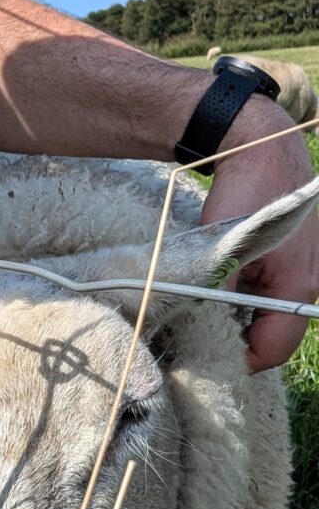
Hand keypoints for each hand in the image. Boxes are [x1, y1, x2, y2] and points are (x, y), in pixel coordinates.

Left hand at [200, 102, 318, 371]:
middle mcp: (313, 284)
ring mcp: (310, 271)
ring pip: (274, 313)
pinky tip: (228, 284)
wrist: (262, 148)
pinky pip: (276, 292)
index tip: (205, 356)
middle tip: (204, 331)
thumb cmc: (244, 195)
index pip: (273, 350)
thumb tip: (202, 331)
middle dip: (241, 337)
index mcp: (299, 288)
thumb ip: (217, 297)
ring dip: (245, 315)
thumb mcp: (223, 250)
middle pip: (275, 333)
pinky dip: (252, 295)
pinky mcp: (300, 259)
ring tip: (212, 304)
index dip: (239, 360)